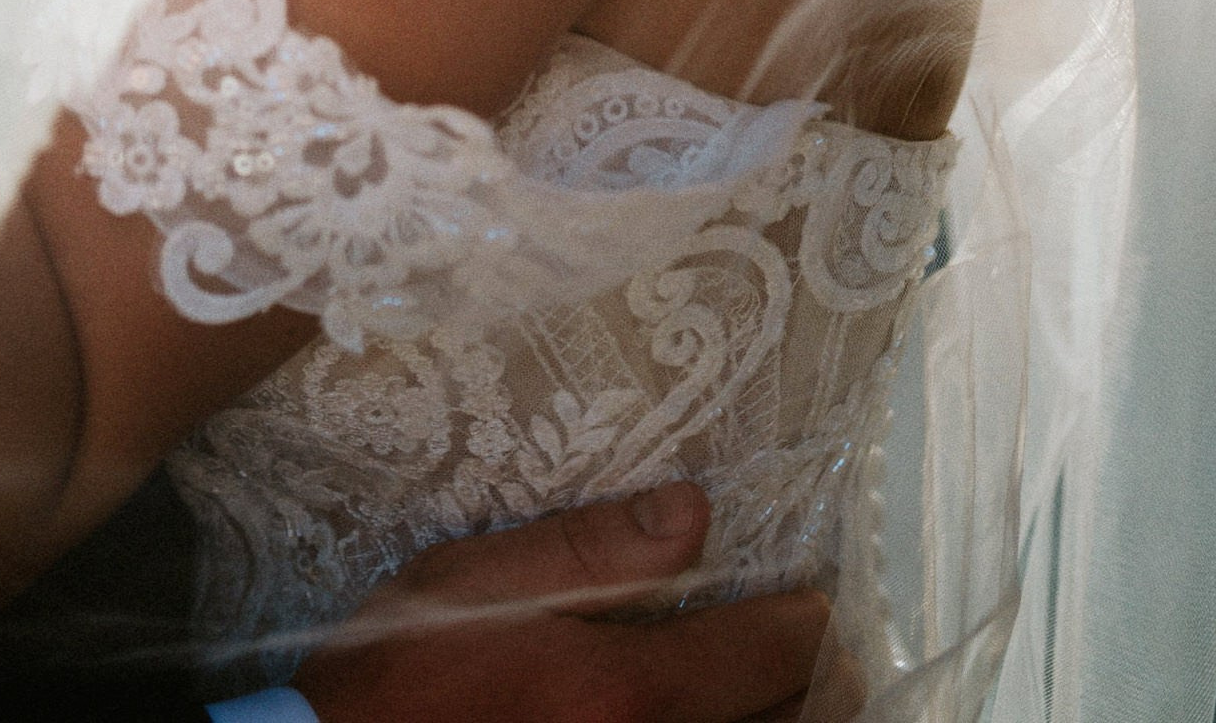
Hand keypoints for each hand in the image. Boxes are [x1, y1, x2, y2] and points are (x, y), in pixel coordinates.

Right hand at [299, 485, 859, 722]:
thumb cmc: (403, 672)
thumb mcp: (480, 581)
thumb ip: (593, 550)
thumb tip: (696, 513)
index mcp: (622, 692)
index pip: (772, 655)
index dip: (802, 616)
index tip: (803, 591)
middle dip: (812, 678)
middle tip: (805, 639)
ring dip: (784, 720)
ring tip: (782, 686)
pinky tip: (724, 716)